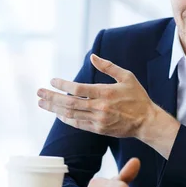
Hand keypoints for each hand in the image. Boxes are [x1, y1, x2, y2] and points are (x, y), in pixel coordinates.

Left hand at [38, 54, 156, 138]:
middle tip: (39, 93)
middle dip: (51, 98)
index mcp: (105, 93)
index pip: (77, 89)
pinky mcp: (98, 129)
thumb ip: (108, 66)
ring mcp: (98, 120)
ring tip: (42, 103)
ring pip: (70, 115)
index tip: (52, 81)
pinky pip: (77, 124)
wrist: (146, 121)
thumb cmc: (137, 97)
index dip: (62, 85)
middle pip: (69, 103)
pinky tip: (57, 113)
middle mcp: (99, 107)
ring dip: (54, 109)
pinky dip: (66, 119)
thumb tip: (92, 56)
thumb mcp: (127, 77)